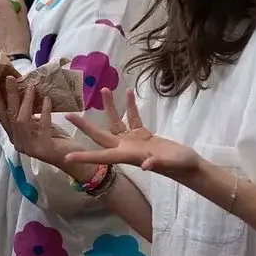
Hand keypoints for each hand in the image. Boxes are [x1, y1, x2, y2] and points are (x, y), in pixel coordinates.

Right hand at [0, 71, 85, 171]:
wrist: (75, 161)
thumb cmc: (58, 141)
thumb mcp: (40, 126)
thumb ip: (31, 116)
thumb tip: (26, 92)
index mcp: (16, 137)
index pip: (2, 117)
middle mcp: (19, 143)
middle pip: (9, 116)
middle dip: (7, 96)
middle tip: (9, 78)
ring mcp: (29, 147)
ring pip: (21, 120)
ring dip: (25, 101)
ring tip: (31, 86)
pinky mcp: (43, 148)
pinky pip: (42, 126)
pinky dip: (44, 111)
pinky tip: (47, 99)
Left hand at [66, 88, 201, 178]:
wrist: (188, 165)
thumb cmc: (180, 166)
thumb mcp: (171, 163)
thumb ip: (158, 163)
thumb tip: (146, 166)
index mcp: (128, 156)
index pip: (102, 157)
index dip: (85, 157)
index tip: (67, 156)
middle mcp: (125, 148)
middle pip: (101, 136)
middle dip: (85, 126)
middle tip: (68, 115)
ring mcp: (133, 140)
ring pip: (115, 122)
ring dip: (110, 107)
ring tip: (104, 89)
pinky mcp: (142, 134)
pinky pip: (133, 118)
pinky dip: (131, 106)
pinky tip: (128, 92)